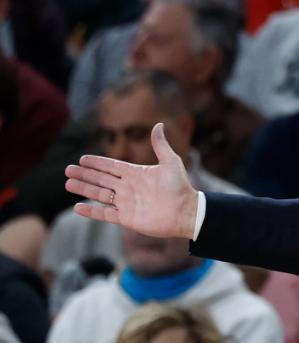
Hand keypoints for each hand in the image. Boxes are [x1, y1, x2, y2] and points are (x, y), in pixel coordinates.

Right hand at [64, 123, 198, 239]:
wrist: (186, 212)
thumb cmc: (181, 187)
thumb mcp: (171, 163)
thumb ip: (160, 145)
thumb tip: (158, 124)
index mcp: (135, 174)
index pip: (111, 166)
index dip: (97, 163)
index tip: (82, 159)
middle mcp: (128, 187)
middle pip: (101, 179)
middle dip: (84, 175)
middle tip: (67, 170)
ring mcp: (126, 203)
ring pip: (99, 195)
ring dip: (84, 189)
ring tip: (68, 184)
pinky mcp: (127, 218)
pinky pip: (105, 214)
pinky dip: (91, 211)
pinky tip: (77, 207)